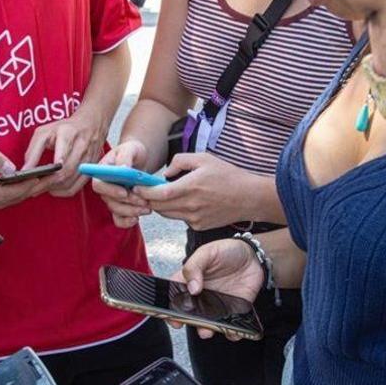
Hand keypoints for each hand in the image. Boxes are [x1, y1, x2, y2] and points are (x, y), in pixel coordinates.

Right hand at [0, 134, 45, 211]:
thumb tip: (11, 169)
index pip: (4, 191)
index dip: (23, 187)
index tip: (39, 178)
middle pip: (9, 199)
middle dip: (30, 190)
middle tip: (49, 179)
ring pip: (7, 203)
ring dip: (25, 194)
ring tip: (43, 182)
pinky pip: (2, 202)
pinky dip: (16, 196)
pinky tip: (27, 187)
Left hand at [23, 111, 107, 196]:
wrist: (91, 125)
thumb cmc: (65, 129)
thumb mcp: (45, 132)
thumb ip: (33, 150)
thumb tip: (25, 169)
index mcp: (68, 134)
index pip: (63, 150)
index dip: (54, 164)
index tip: (41, 175)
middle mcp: (81, 146)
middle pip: (65, 171)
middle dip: (47, 183)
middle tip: (32, 188)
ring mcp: (89, 159)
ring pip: (71, 180)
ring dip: (54, 188)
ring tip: (40, 189)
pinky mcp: (91, 169)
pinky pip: (77, 186)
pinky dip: (64, 191)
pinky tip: (54, 189)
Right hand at [92, 140, 151, 227]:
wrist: (139, 159)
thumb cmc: (133, 152)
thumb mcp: (131, 149)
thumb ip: (125, 157)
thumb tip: (123, 169)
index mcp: (102, 172)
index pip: (98, 185)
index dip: (110, 191)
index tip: (124, 193)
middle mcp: (104, 187)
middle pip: (109, 201)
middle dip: (128, 203)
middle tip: (144, 202)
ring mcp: (111, 198)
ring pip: (116, 211)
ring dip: (132, 212)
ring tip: (147, 208)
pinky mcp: (120, 206)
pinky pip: (119, 219)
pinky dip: (127, 222)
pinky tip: (137, 219)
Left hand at [135, 153, 262, 229]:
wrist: (249, 197)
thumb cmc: (228, 175)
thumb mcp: (204, 158)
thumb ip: (180, 161)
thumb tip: (165, 173)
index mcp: (190, 187)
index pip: (158, 194)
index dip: (143, 191)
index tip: (136, 185)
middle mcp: (190, 206)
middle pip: (158, 206)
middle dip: (148, 199)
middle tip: (144, 190)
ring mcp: (194, 218)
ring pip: (167, 214)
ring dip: (161, 205)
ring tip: (162, 194)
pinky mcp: (198, 226)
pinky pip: (180, 218)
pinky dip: (176, 211)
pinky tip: (184, 201)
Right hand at [171, 239, 263, 339]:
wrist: (253, 255)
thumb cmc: (227, 251)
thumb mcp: (208, 252)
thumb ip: (195, 266)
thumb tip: (191, 288)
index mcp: (190, 281)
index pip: (174, 296)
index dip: (169, 308)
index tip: (171, 316)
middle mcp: (201, 296)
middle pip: (189, 314)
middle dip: (187, 322)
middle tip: (187, 324)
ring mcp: (216, 305)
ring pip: (208, 323)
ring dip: (206, 330)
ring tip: (208, 330)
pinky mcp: (233, 310)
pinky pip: (230, 326)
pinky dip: (231, 332)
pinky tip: (231, 331)